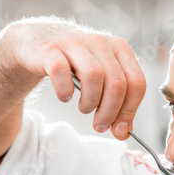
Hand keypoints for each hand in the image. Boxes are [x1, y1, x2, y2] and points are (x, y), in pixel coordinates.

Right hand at [2, 18, 146, 139]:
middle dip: (110, 112)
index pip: (137, 83)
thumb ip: (116, 105)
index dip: (129, 110)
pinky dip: (64, 91)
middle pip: (117, 84)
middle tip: (99, 125)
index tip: (118, 128)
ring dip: (90, 102)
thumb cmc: (74, 63)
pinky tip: (64, 96)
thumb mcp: (101, 79)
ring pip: (94, 77)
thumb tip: (123, 133)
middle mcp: (100, 42)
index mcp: (119, 48)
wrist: (36, 41)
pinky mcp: (50, 49)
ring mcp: (75, 43)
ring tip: (84, 108)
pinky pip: (62, 73)